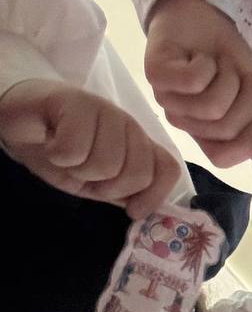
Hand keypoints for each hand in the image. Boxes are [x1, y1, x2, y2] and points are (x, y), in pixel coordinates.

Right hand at [0, 80, 181, 218]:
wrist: (22, 123)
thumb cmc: (61, 152)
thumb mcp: (96, 183)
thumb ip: (122, 193)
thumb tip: (142, 209)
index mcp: (138, 143)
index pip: (168, 168)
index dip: (155, 195)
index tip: (132, 211)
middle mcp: (128, 125)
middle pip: (138, 173)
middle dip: (107, 187)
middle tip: (84, 176)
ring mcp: (105, 110)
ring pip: (107, 164)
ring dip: (79, 170)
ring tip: (66, 157)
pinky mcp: (76, 101)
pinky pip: (76, 149)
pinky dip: (58, 156)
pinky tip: (52, 144)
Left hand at [145, 0, 251, 167]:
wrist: (200, 13)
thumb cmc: (224, 54)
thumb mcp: (251, 90)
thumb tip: (251, 150)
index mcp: (203, 131)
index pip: (223, 157)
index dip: (245, 137)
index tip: (249, 107)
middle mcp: (183, 120)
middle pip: (224, 128)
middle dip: (241, 95)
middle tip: (230, 75)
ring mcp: (167, 99)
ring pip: (211, 106)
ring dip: (226, 77)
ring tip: (215, 64)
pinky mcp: (156, 75)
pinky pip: (194, 82)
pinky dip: (207, 64)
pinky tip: (199, 57)